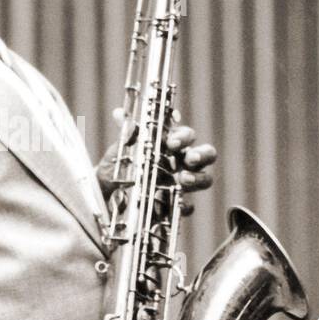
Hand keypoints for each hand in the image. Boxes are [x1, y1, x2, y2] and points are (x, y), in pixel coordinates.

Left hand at [97, 120, 216, 214]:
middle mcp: (183, 161)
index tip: (171, 143)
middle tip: (190, 159)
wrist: (111, 190)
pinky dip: (186, 206)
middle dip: (202, 155)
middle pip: (207, 154)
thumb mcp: (122, 148)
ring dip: (198, 178)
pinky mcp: (177, 203)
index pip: (187, 135)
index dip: (184, 137)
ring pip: (205, 178)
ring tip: (183, 180)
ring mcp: (183, 183)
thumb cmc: (122, 163)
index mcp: (172, 143)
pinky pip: (189, 206)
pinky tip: (177, 205)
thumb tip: (118, 113)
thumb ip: (126, 132)